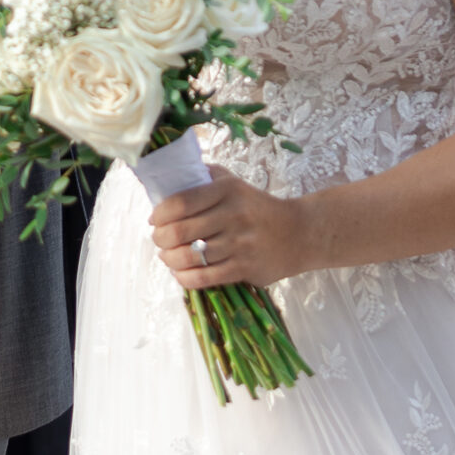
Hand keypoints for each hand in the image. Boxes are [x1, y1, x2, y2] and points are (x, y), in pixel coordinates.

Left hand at [150, 165, 302, 290]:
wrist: (298, 232)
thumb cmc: (256, 206)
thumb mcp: (232, 181)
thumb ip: (202, 177)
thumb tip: (167, 180)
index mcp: (226, 190)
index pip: (179, 203)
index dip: (159, 214)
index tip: (155, 220)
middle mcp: (232, 215)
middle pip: (179, 232)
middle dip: (160, 239)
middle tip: (159, 240)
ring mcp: (239, 244)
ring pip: (189, 257)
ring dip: (170, 260)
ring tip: (168, 256)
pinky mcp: (244, 268)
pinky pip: (204, 278)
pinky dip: (185, 278)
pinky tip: (181, 273)